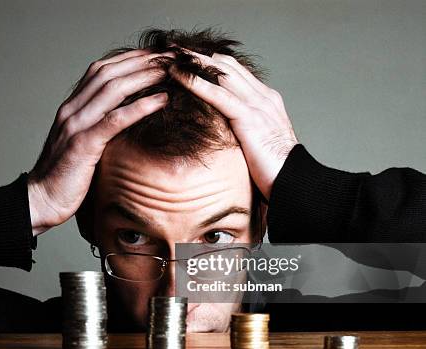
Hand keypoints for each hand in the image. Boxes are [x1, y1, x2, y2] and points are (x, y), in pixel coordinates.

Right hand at [28, 49, 169, 234]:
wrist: (40, 200)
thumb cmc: (64, 177)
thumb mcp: (81, 145)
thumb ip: (96, 128)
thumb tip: (125, 120)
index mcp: (71, 108)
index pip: (100, 71)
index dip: (128, 59)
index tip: (155, 54)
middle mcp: (71, 110)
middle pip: (108, 73)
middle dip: (140, 61)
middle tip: (169, 55)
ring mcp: (75, 125)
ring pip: (113, 89)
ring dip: (144, 76)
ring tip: (170, 71)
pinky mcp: (83, 145)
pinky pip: (115, 120)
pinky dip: (140, 107)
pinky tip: (160, 100)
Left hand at [170, 51, 297, 199]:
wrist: (294, 182)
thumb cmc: (274, 169)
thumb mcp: (256, 142)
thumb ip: (241, 129)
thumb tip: (221, 129)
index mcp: (266, 100)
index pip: (235, 71)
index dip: (210, 62)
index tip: (188, 58)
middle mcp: (263, 96)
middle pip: (227, 65)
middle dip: (199, 56)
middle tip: (174, 50)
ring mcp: (258, 105)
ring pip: (222, 73)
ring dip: (194, 63)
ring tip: (171, 56)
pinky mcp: (249, 118)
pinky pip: (218, 94)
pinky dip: (196, 82)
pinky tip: (179, 76)